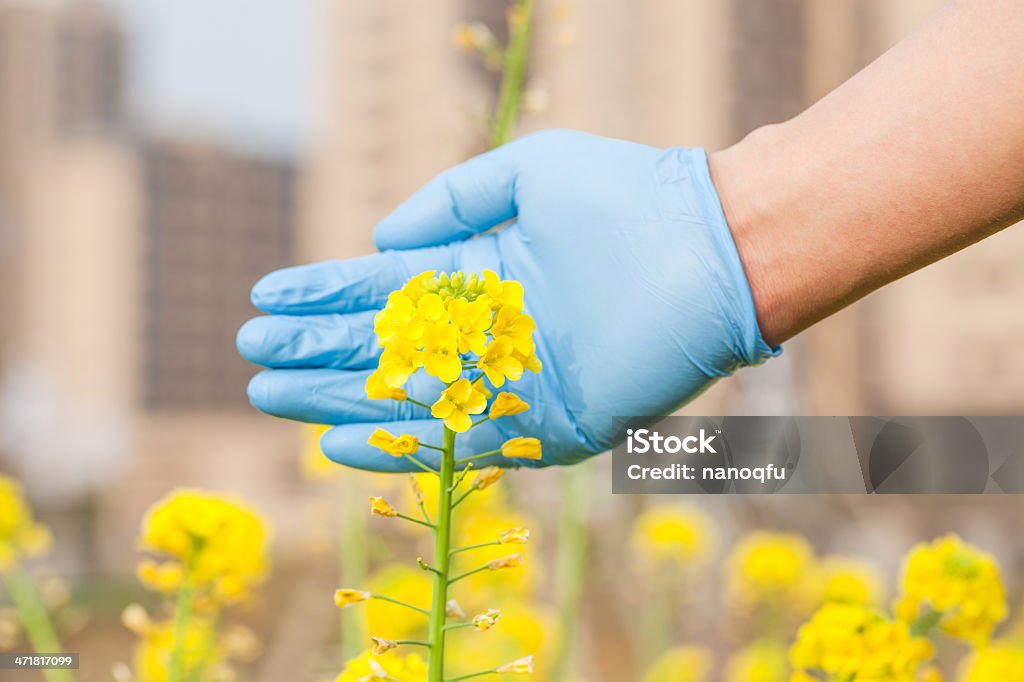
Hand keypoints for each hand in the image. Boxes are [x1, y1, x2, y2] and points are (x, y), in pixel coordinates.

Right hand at [237, 130, 776, 470]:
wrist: (711, 249)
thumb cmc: (626, 197)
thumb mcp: (527, 173)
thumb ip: (452, 201)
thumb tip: (381, 240)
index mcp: (480, 272)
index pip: (384, 288)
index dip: (322, 293)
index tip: (265, 296)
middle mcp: (488, 330)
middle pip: (383, 345)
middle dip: (314, 349)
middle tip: (251, 354)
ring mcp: (513, 379)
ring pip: (406, 395)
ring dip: (337, 398)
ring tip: (272, 393)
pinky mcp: (545, 423)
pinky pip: (460, 442)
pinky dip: (399, 445)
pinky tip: (340, 441)